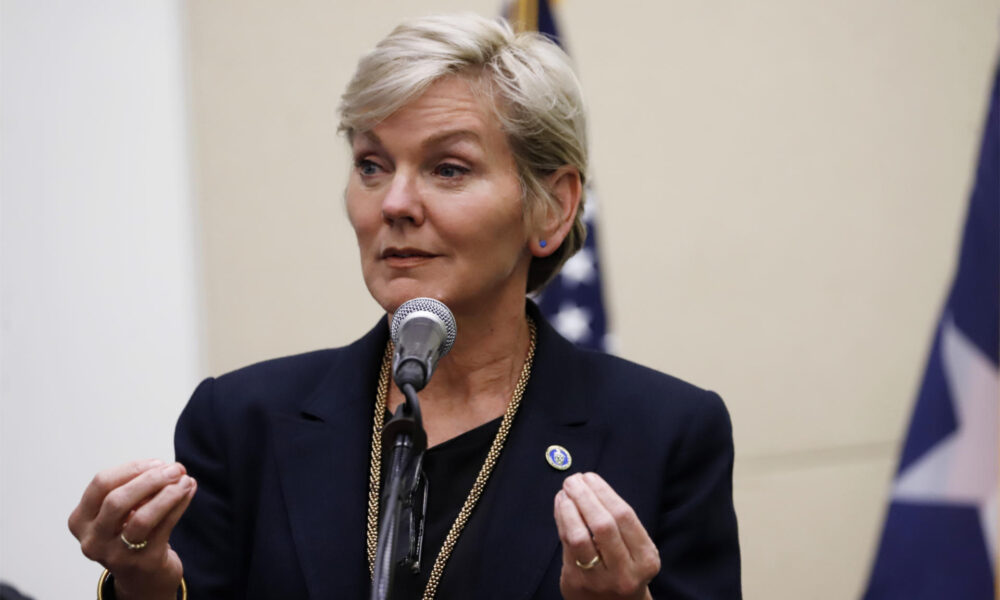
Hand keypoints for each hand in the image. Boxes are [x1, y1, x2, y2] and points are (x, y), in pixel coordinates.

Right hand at [68, 459, 196, 599]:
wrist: (143, 578)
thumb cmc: (131, 535)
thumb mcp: (121, 513)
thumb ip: (135, 490)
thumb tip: (167, 468)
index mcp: (80, 521)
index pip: (101, 484)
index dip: (131, 469)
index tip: (157, 462)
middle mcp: (93, 540)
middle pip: (118, 500)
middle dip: (150, 479)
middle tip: (176, 468)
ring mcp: (116, 555)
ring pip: (142, 517)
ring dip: (168, 493)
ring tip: (186, 480)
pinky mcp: (144, 563)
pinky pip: (165, 527)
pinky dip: (179, 505)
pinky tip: (189, 491)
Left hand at [554, 472, 659, 599]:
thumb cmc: (625, 569)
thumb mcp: (636, 550)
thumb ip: (619, 523)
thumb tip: (588, 485)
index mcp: (646, 559)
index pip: (625, 516)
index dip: (604, 492)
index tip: (590, 477)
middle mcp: (625, 572)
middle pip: (603, 524)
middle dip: (585, 496)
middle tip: (573, 480)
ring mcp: (599, 580)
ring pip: (579, 537)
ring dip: (569, 508)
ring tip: (565, 492)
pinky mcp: (576, 583)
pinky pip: (566, 546)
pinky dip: (562, 521)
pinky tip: (561, 507)